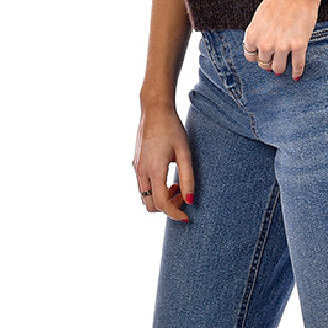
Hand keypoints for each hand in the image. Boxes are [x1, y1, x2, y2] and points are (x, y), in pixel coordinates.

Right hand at [133, 105, 194, 221]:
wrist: (154, 110)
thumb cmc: (171, 128)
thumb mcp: (185, 152)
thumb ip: (188, 178)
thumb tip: (191, 200)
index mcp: (154, 170)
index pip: (161, 204)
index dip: (175, 214)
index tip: (187, 216)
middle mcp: (141, 172)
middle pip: (150, 205)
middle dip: (167, 207)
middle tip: (182, 194)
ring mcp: (136, 168)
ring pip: (145, 197)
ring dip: (161, 198)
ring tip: (176, 185)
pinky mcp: (136, 164)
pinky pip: (143, 186)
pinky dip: (155, 190)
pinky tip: (167, 177)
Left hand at [242, 0, 323, 79]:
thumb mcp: (261, 15)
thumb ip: (258, 33)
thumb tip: (261, 50)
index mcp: (253, 34)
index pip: (249, 56)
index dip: (257, 55)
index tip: (264, 54)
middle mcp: (265, 43)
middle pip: (263, 64)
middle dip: (269, 62)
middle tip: (275, 58)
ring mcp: (282, 45)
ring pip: (278, 69)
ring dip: (281, 68)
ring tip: (285, 64)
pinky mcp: (298, 45)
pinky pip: (297, 66)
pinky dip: (297, 72)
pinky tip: (296, 75)